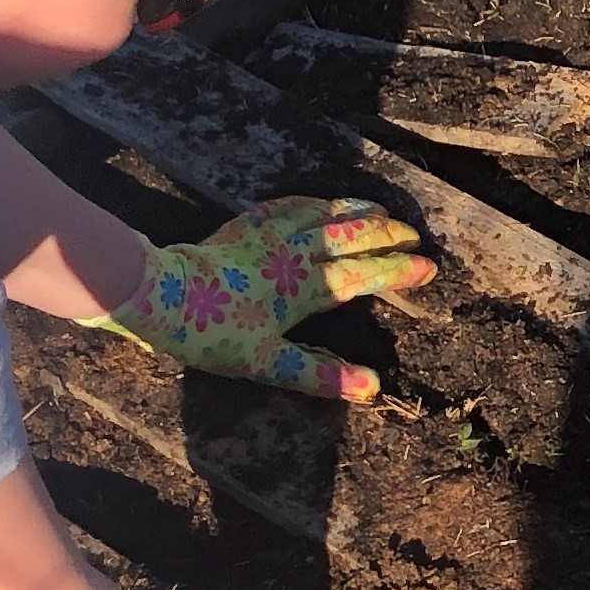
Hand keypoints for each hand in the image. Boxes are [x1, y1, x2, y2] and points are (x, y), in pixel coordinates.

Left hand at [100, 197, 434, 399]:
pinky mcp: (248, 223)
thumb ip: (320, 375)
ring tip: (382, 209)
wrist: (161, 293)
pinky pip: (293, 205)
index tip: (428, 267)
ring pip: (328, 213)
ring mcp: (274, 232)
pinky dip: (317, 202)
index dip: (399, 271)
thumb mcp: (267, 362)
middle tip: (414, 235)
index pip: (367, 275)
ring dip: (359, 210)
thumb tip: (372, 387)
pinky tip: (320, 201)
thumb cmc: (214, 332)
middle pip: (355, 235)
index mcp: (310, 287)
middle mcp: (300, 253)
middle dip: (388, 234)